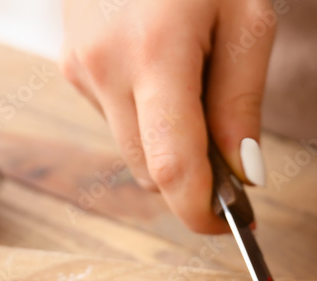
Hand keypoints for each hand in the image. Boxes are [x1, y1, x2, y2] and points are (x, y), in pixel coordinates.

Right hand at [60, 0, 272, 231]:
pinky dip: (149, 120)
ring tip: (204, 92)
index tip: (237, 224)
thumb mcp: (247, 19)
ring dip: (171, 148)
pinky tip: (170, 75)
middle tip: (237, 164)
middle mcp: (103, 68)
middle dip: (195, 183)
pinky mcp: (69, 62)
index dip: (205, 213)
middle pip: (150, 171)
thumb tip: (244, 176)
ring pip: (132, 150)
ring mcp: (79, 65)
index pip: (173, 170)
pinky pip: (116, 119)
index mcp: (154, 55)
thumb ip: (242, 102)